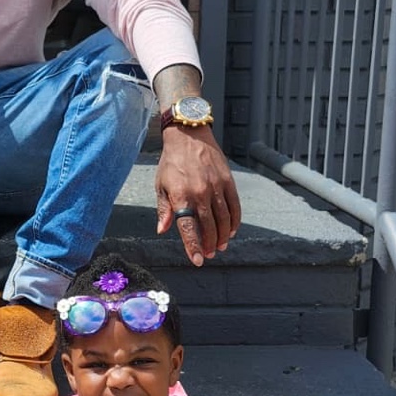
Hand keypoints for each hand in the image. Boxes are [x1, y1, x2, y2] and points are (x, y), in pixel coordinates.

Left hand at [155, 126, 240, 267]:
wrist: (189, 135)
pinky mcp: (228, 182)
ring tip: (220, 246)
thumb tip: (163, 229)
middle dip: (209, 244)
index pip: (188, 228)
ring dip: (223, 236)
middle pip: (208, 227)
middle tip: (209, 254)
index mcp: (180, 196)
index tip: (198, 260)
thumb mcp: (161, 184)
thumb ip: (163, 209)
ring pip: (224, 220)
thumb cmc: (172, 161)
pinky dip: (235, 221)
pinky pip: (235, 207)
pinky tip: (231, 230)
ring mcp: (216, 187)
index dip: (193, 246)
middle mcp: (200, 193)